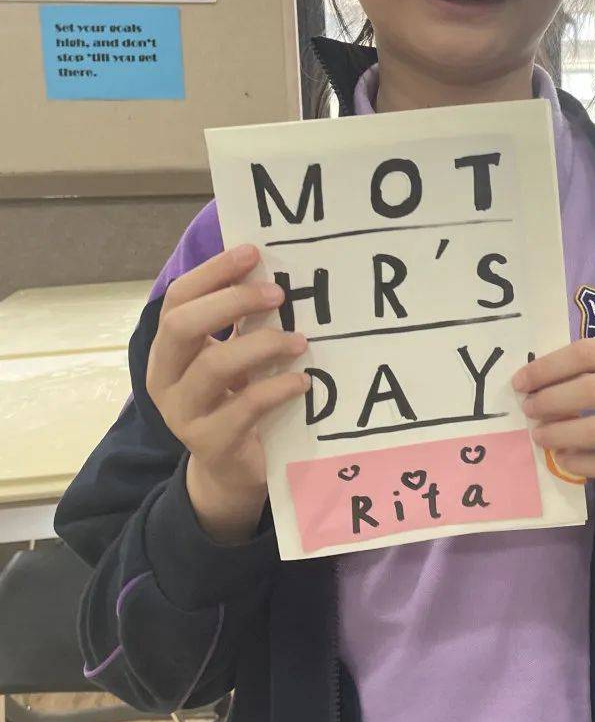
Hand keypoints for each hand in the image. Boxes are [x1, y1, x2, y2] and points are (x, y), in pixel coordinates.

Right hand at [146, 244, 309, 513]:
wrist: (231, 470)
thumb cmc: (235, 399)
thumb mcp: (233, 356)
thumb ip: (241, 322)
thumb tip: (272, 270)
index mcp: (167, 350)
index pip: (178, 299)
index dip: (212, 273)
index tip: (252, 252)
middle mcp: (164, 379)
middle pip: (182, 326)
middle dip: (231, 301)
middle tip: (277, 293)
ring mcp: (183, 414)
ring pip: (212, 366)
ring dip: (261, 345)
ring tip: (299, 340)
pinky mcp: (211, 444)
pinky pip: (243, 408)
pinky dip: (276, 388)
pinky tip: (302, 381)